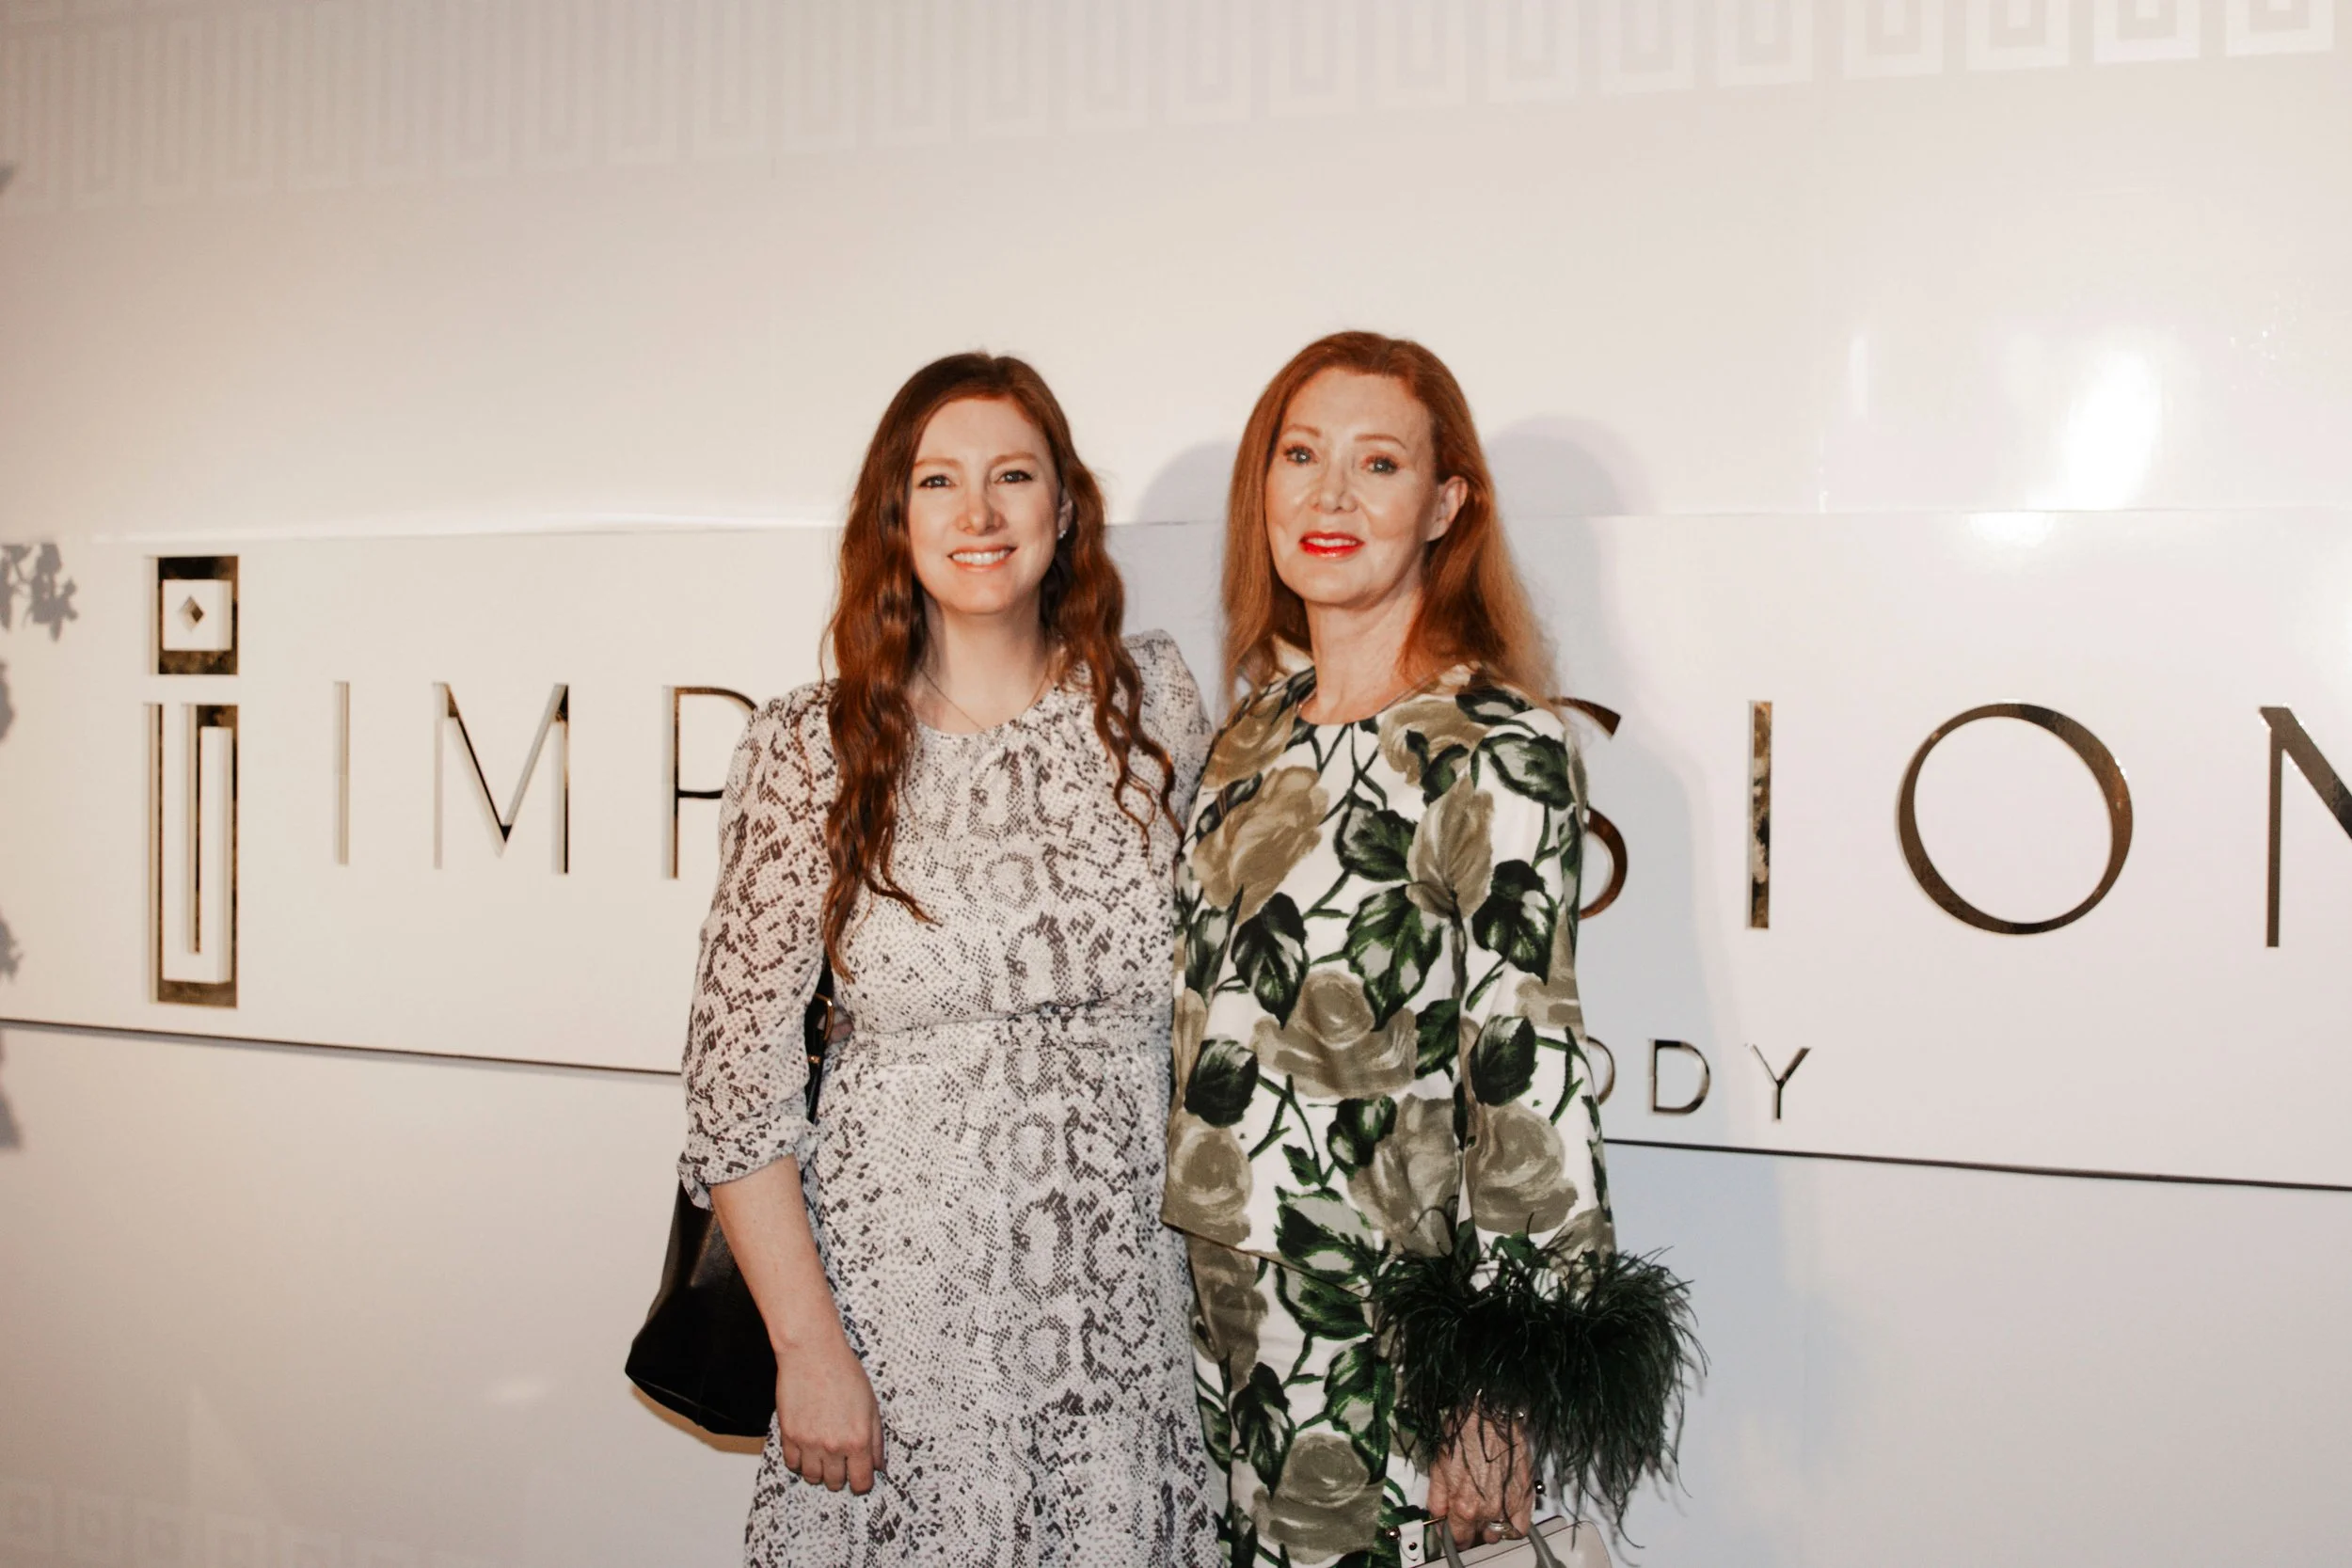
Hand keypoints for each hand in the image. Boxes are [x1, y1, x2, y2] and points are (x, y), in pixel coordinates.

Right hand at [773, 1328, 884, 1493]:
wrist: (813, 1354)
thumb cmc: (844, 1373)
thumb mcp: (871, 1406)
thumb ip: (876, 1440)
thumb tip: (878, 1465)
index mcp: (858, 1440)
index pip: (861, 1482)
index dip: (862, 1482)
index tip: (859, 1476)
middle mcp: (834, 1446)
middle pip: (836, 1484)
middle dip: (840, 1476)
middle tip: (841, 1462)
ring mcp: (809, 1443)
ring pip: (813, 1478)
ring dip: (819, 1471)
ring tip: (823, 1455)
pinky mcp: (789, 1435)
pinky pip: (792, 1464)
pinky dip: (799, 1461)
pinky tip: (806, 1448)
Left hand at [1426, 1409, 1534, 1546]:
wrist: (1490, 1413)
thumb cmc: (1466, 1433)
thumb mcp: (1438, 1466)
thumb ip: (1437, 1498)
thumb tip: (1438, 1516)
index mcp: (1464, 1505)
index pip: (1458, 1539)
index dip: (1454, 1535)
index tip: (1454, 1530)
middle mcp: (1488, 1509)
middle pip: (1480, 1537)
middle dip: (1473, 1530)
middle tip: (1469, 1517)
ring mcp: (1509, 1504)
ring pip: (1500, 1534)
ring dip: (1492, 1527)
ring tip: (1487, 1512)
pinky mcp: (1525, 1495)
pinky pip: (1521, 1526)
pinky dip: (1513, 1525)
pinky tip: (1505, 1514)